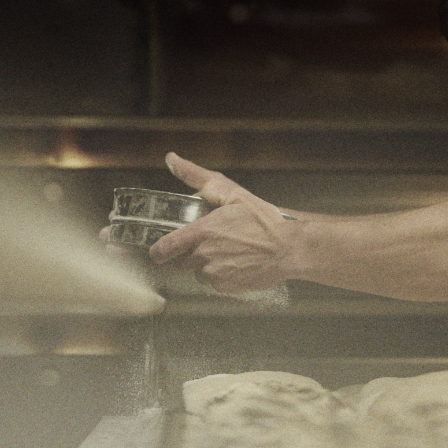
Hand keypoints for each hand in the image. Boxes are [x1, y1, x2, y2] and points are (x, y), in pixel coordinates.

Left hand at [149, 153, 293, 292]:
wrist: (289, 249)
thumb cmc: (264, 221)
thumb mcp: (232, 193)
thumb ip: (197, 177)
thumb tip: (172, 159)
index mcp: (202, 231)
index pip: (165, 247)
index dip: (158, 251)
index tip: (158, 251)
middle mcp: (204, 255)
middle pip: (182, 261)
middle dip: (191, 253)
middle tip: (213, 243)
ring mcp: (214, 273)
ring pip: (198, 273)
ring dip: (207, 265)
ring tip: (229, 253)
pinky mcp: (225, 287)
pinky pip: (214, 283)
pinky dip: (221, 275)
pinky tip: (237, 264)